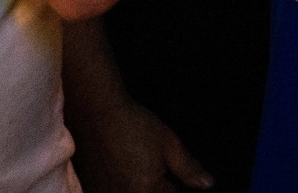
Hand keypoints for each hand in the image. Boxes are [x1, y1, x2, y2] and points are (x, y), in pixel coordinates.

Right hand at [70, 96, 213, 191]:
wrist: (97, 113)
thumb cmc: (133, 126)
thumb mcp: (169, 144)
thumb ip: (188, 168)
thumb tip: (207, 184)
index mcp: (145, 189)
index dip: (168, 179)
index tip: (159, 164)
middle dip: (151, 184)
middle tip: (141, 161)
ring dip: (133, 185)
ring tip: (127, 164)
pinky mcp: (90, 190)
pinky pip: (111, 192)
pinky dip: (116, 185)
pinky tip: (115, 167)